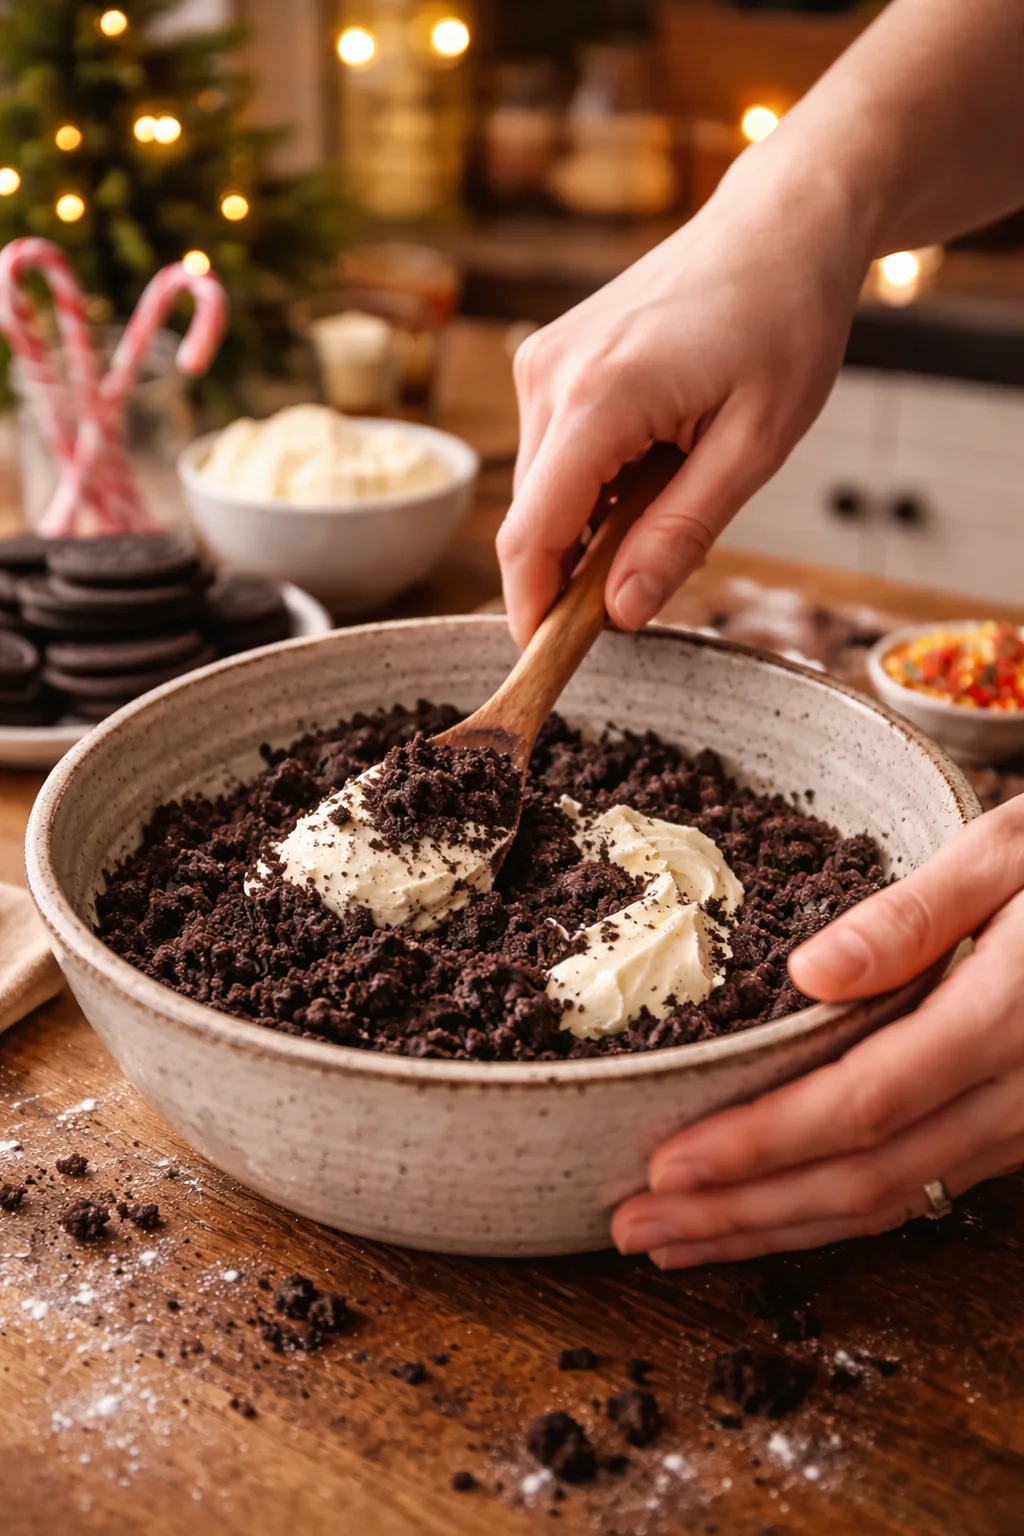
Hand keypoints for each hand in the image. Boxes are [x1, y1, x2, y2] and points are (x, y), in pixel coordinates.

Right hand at [496, 145, 871, 647]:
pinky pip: (554, 452)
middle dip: (576, 569)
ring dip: (591, 522)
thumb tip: (620, 612)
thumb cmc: (784, 320)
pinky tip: (654, 459)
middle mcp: (550, 376)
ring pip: (541, 489)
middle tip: (654, 578)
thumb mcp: (755, 445)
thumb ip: (680, 532)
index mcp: (598, 398)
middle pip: (532, 519)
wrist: (780, 223)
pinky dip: (593, 482)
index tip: (548, 661)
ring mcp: (543, 361)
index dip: (532, 609)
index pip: (531, 535)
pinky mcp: (550, 358)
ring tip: (676, 488)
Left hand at [611, 797, 1023, 1267]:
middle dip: (740, 1212)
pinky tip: (770, 1217)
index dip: (758, 1145)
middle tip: (635, 1227)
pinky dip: (831, 1213)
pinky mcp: (1016, 1133)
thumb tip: (811, 972)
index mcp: (1003, 1020)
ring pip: (888, 1201)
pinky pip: (918, 1189)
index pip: (858, 1106)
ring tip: (677, 1240)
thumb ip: (915, 915)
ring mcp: (1022, 1127)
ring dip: (774, 1229)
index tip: (666, 1164)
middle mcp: (1016, 1096)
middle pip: (861, 1178)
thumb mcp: (1009, 854)